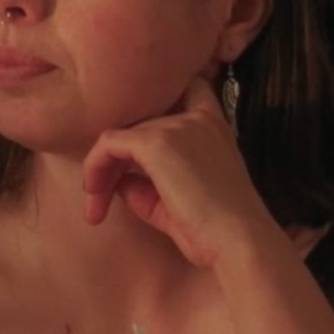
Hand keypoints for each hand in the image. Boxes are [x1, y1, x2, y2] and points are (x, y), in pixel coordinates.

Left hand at [79, 74, 278, 270]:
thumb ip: (144, 185)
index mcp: (212, 127)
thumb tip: (114, 179)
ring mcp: (177, 127)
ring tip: (95, 208)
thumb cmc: (213, 230)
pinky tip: (95, 196)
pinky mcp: (156, 143)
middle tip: (100, 200)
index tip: (135, 142)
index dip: (159, 104)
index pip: (186, 91)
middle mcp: (196, 119)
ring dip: (101, 170)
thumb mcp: (173, 202)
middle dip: (116, 162)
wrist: (237, 242)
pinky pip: (109, 144)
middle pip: (138, 125)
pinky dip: (95, 167)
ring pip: (119, 137)